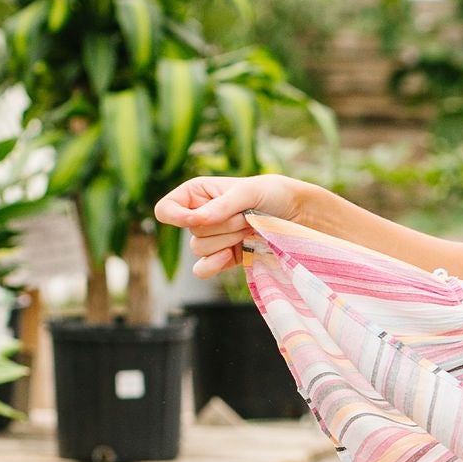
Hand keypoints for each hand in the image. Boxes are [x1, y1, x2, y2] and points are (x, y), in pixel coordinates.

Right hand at [153, 172, 298, 276]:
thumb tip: (198, 221)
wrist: (297, 217)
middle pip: (191, 232)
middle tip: (247, 216)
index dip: (176, 216)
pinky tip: (232, 254)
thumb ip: (222, 205)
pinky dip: (213, 265)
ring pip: (199, 250)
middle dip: (222, 226)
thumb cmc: (272, 194)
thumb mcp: (249, 191)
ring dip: (228, 240)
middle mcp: (198, 216)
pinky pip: (202, 270)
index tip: (197, 219)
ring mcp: (211, 239)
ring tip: (249, 229)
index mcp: (197, 193)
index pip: (166, 209)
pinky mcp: (222, 259)